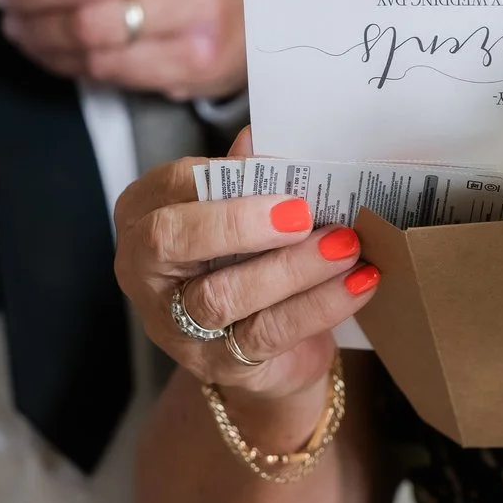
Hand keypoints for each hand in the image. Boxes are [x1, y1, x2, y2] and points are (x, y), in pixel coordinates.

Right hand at [114, 136, 378, 433]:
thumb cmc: (249, 261)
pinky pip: (268, 333)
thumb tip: (259, 139)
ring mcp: (175, 325)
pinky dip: (320, 305)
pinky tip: (359, 282)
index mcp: (144, 215)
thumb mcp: (246, 214)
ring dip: (293, 267)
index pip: (172, 185)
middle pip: (173, 240)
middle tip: (302, 213)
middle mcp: (144, 272)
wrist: (270, 350)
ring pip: (222, 294)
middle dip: (239, 223)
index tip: (283, 174)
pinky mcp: (219, 364)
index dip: (226, 177)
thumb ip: (247, 178)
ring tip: (346, 246)